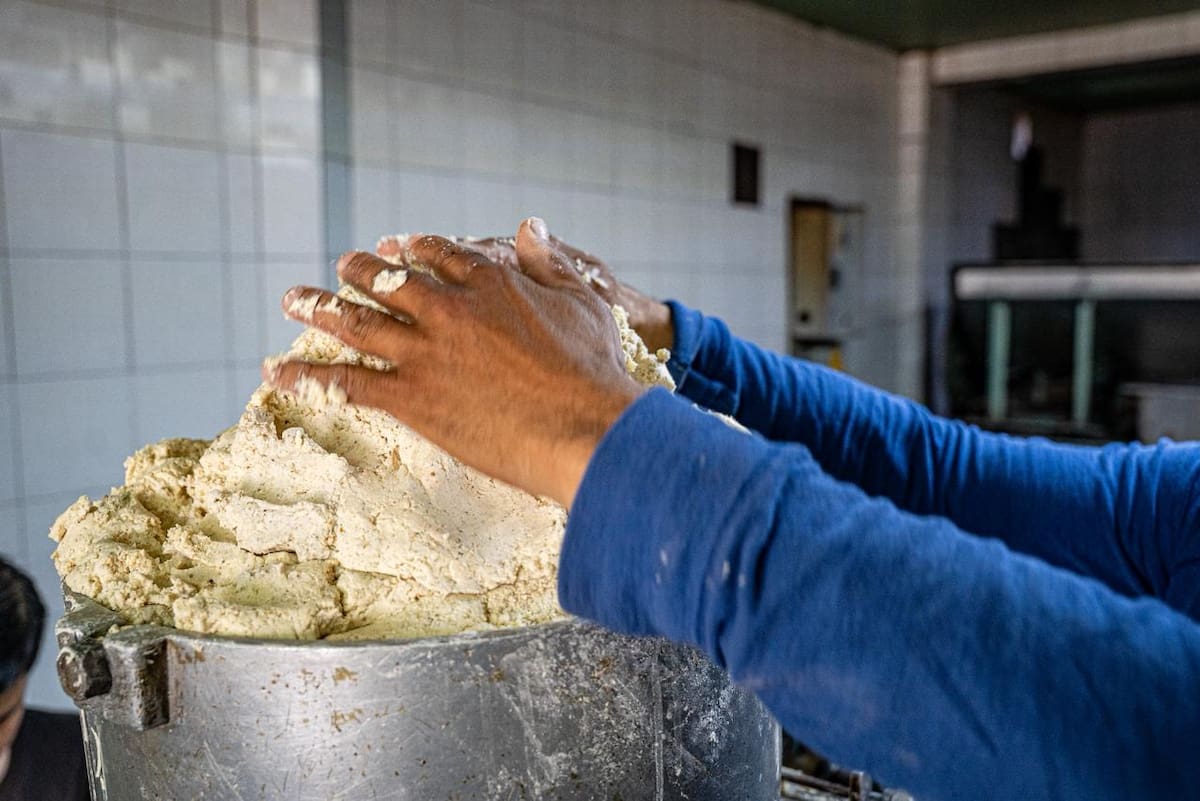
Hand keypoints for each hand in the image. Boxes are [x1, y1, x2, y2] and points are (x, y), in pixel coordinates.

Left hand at [264, 218, 645, 507]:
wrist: (585, 429)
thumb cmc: (595, 370)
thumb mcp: (583, 301)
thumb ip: (550, 262)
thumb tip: (529, 225)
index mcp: (489, 282)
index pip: (439, 254)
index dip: (413, 248)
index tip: (396, 247)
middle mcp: (447, 309)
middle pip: (387, 281)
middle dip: (358, 270)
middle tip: (340, 265)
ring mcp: (423, 353)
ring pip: (357, 323)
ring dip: (318, 308)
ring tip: (292, 298)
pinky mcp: (410, 398)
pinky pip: (345, 382)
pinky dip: (306, 375)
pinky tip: (276, 372)